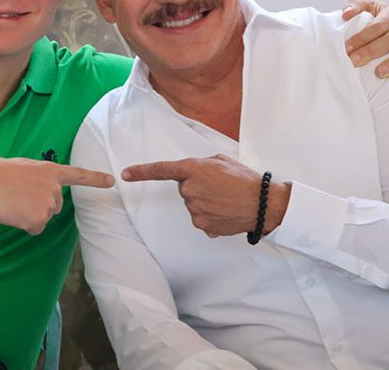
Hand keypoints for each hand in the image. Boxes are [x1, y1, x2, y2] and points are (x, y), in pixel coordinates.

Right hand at [0, 156, 114, 234]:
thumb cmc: (0, 174)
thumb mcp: (26, 170)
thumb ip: (41, 181)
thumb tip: (41, 199)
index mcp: (52, 171)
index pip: (79, 175)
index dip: (96, 179)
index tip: (112, 181)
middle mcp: (55, 188)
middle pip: (55, 206)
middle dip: (39, 205)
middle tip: (18, 196)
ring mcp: (48, 204)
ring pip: (43, 218)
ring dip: (29, 214)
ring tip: (13, 201)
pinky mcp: (38, 219)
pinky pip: (35, 228)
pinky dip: (23, 224)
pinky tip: (13, 212)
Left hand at [122, 154, 290, 237]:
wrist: (263, 203)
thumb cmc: (244, 179)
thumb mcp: (221, 161)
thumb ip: (201, 165)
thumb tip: (194, 174)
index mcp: (193, 170)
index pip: (161, 170)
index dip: (141, 172)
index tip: (125, 174)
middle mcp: (190, 190)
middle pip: (185, 189)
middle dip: (198, 186)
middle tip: (219, 186)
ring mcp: (195, 210)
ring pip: (194, 205)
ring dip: (206, 201)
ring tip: (226, 198)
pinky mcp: (203, 226)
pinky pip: (202, 219)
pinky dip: (212, 215)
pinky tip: (226, 211)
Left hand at [342, 0, 388, 83]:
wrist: (387, 26)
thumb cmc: (373, 17)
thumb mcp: (364, 7)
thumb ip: (354, 6)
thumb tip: (346, 14)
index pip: (378, 25)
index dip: (362, 37)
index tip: (347, 48)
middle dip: (372, 51)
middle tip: (355, 61)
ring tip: (379, 73)